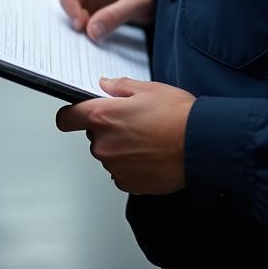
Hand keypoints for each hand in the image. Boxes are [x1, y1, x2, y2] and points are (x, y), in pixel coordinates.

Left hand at [56, 77, 194, 193]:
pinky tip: (150, 155)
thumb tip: (105, 85)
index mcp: (103, 117)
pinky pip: (121, 171)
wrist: (200, 146)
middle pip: (93, 136)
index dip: (70, 116)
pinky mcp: (128, 183)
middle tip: (134, 122)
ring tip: (148, 139)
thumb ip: (120, 87)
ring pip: (109, 153)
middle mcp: (103, 144)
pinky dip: (131, 165)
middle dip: (108, 129)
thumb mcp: (148, 89)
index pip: (66, 119)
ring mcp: (114, 166)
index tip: (75, 116)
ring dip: (121, 147)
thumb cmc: (178, 116)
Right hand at [59, 0, 153, 40]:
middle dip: (70, 7)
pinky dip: (81, 21)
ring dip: (74, 16)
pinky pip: (78, 9)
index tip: (77, 18)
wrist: (165, 2)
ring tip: (90, 30)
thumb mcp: (138, 4)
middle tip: (82, 28)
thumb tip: (91, 31)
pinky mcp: (94, 0)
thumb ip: (115, 16)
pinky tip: (92, 30)